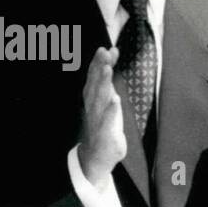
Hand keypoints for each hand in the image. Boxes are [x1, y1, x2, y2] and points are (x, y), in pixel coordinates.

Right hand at [78, 45, 126, 186]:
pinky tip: (115, 100)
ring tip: (108, 70)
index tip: (106, 48)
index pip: (95, 78)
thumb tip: (110, 56)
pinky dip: (111, 110)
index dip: (99, 63)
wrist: (95, 157)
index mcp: (92, 100)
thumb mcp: (106, 102)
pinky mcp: (105, 133)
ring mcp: (98, 120)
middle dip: (99, 68)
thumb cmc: (102, 127)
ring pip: (100, 99)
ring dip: (103, 84)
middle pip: (95, 84)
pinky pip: (107, 120)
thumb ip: (107, 80)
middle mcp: (93, 108)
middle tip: (104, 52)